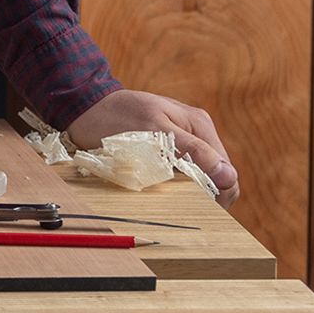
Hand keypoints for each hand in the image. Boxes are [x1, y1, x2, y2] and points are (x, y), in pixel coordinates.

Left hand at [68, 88, 240, 204]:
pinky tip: (158, 187)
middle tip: (176, 201)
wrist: (85, 106)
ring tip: (165, 193)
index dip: (218, 194)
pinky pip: (181, 174)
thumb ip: (192, 150)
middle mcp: (196, 132)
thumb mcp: (154, 130)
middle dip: (203, 193)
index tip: (195, 206)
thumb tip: (228, 176)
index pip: (226, 171)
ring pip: (199, 178)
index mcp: (199, 125)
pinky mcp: (166, 150)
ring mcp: (182, 141)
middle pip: (216, 176)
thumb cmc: (115, 117)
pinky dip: (174, 184)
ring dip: (188, 190)